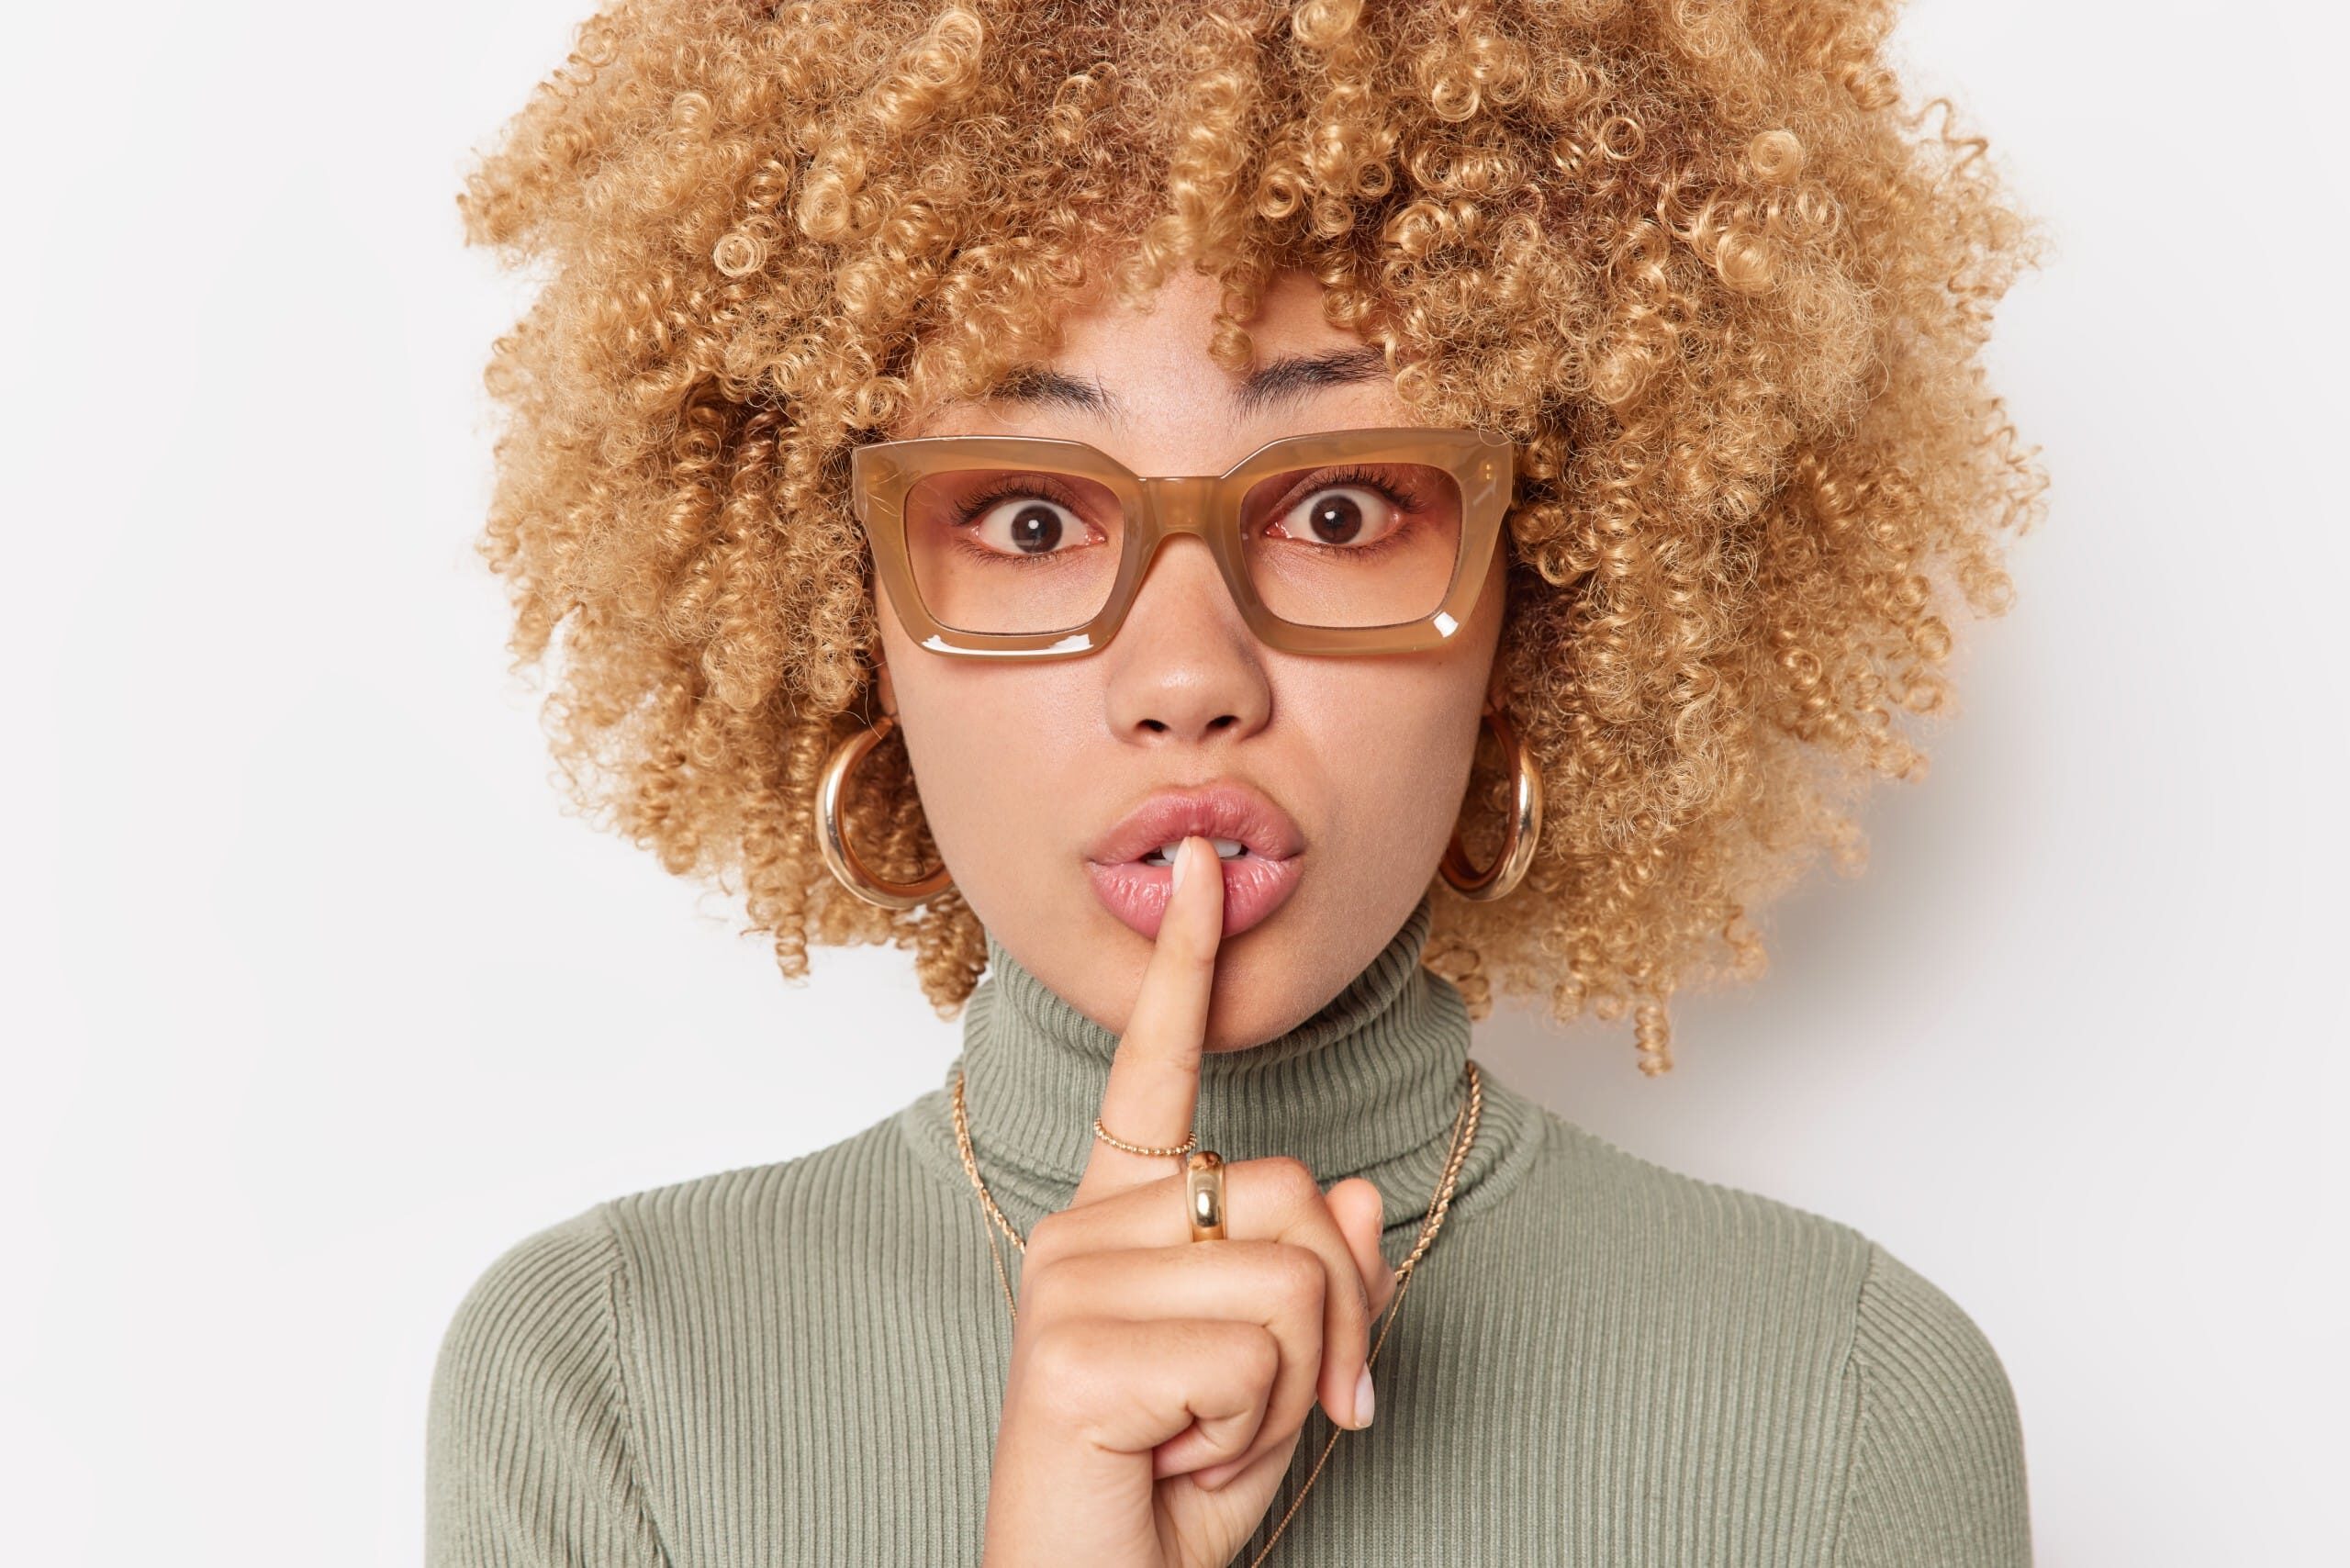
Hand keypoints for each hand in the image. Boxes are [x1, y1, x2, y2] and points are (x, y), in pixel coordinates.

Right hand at [978, 835, 1397, 1567]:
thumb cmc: (1173, 1494)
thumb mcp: (1281, 1376)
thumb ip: (1320, 1275)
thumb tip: (1360, 1190)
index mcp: (1122, 1219)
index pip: (1159, 1072)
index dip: (1187, 968)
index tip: (1205, 866)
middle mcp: (1084, 1228)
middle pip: (1298, 1193)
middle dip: (1334, 1317)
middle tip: (1263, 1411)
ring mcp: (1071, 1280)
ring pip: (1294, 1272)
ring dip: (1292, 1382)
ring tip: (1204, 1437)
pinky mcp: (1075, 1345)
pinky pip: (1259, 1344)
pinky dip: (1254, 1424)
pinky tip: (1174, 1456)